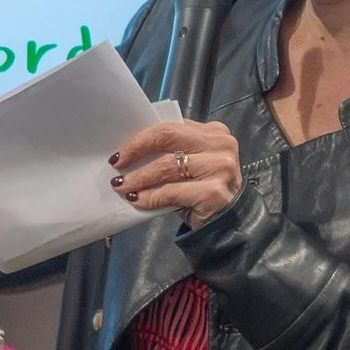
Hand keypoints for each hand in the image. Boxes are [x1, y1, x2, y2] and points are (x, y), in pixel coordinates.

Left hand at [110, 115, 241, 224]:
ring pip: (167, 166)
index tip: (120, 151)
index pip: (170, 126)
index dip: (141, 137)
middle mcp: (221, 145)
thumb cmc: (205, 190)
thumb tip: (132, 152)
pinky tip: (137, 200)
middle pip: (168, 137)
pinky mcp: (215, 192)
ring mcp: (220, 168)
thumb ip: (174, 151)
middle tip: (117, 164)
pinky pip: (172, 192)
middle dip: (137, 149)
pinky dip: (150, 196)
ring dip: (139, 177)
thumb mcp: (194, 164)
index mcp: (214, 132)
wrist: (231, 224)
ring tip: (121, 185)